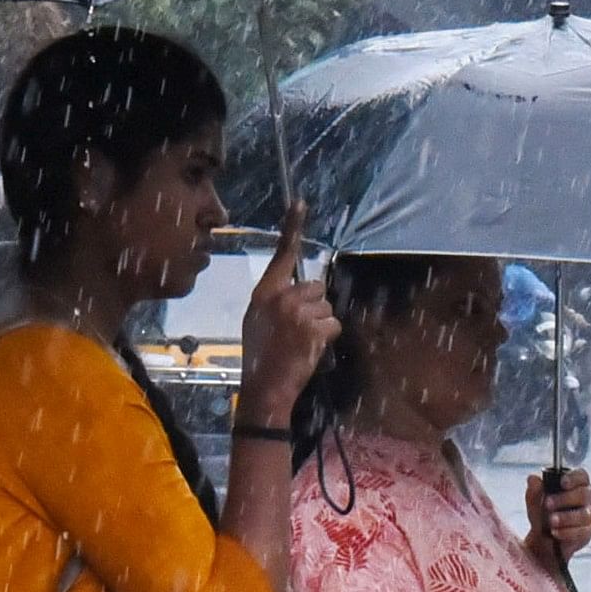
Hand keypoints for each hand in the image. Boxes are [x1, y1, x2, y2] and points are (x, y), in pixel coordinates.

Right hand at [237, 203, 338, 423]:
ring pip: (326, 306)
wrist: (264, 388)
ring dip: (321, 324)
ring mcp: (297, 312)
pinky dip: (328, 337)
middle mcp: (280, 297)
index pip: (282, 255)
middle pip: (316, 286)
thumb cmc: (260, 356)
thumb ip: (275, 300)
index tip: (299, 203)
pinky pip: (333, 324)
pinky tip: (311, 349)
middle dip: (314, 306)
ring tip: (302, 342)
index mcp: (264, 293)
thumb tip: (298, 290)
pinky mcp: (312, 328)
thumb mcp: (257, 320)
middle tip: (298, 329)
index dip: (292, 228)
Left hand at [525, 466, 590, 561]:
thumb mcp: (535, 501)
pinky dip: (566, 532)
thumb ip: (534, 490)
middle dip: (565, 499)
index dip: (574, 477)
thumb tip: (532, 479)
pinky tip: (555, 532)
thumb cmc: (543, 513)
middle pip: (584, 494)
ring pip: (583, 514)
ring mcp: (589, 516)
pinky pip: (581, 532)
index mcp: (577, 485)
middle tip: (547, 503)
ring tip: (551, 521)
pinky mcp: (587, 532)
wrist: (544, 538)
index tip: (562, 482)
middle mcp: (587, 498)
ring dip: (566, 517)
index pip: (581, 476)